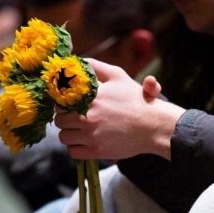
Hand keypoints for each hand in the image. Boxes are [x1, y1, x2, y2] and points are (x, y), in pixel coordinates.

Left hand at [54, 60, 183, 159]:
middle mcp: (87, 115)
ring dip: (70, 135)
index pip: (61, 101)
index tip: (71, 106)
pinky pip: (73, 152)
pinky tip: (86, 143)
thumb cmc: (137, 99)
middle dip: (66, 120)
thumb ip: (95, 66)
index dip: (64, 104)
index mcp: (90, 96)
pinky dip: (77, 149)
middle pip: (59, 120)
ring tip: (82, 132)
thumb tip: (76, 60)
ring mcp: (91, 135)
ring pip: (64, 137)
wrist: (153, 125)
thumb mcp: (118, 75)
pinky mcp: (96, 151)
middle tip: (77, 120)